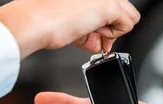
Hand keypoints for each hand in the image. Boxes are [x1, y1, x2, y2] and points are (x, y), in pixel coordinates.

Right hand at [0, 0, 139, 58]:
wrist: (33, 21)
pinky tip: (91, 31)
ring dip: (110, 30)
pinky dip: (112, 35)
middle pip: (122, 9)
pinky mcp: (111, 5)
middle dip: (108, 25)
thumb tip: (103, 40)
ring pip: (129, 16)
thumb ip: (92, 25)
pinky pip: (128, 25)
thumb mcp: (73, 19)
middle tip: (88, 32)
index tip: (89, 27)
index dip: (102, 20)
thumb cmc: (43, 17)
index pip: (110, 5)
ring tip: (86, 30)